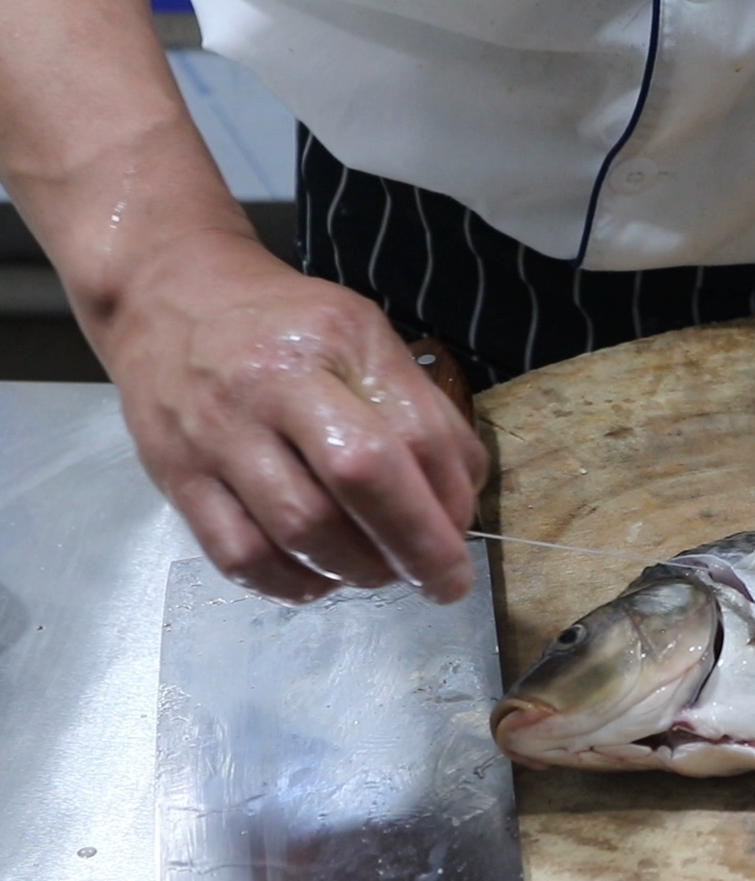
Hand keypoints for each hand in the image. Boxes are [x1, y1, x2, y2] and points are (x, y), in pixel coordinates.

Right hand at [106, 230, 486, 603]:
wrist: (165, 297)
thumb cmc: (285, 324)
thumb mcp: (366, 336)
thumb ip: (422, 410)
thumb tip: (461, 497)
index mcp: (333, 344)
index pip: (408, 434)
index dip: (447, 497)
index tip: (463, 534)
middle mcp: (270, 386)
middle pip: (354, 480)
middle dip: (414, 546)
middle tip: (442, 581)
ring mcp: (217, 436)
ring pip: (299, 530)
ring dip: (359, 569)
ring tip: (384, 571)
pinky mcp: (178, 480)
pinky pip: (240, 557)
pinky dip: (293, 583)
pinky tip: (323, 576)